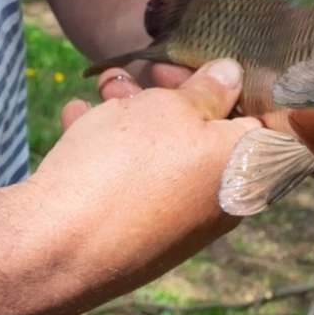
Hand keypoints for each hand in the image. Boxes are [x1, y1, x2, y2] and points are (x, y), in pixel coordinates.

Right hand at [28, 60, 257, 295]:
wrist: (55, 248)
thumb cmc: (126, 166)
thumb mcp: (171, 108)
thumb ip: (207, 90)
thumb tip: (231, 77)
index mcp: (247, 170)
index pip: (258, 118)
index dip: (228, 84)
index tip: (194, 66)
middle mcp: (223, 202)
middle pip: (205, 134)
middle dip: (171, 96)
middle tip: (144, 72)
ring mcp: (181, 225)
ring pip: (164, 155)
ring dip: (135, 114)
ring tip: (105, 88)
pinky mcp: (139, 238)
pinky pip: (134, 184)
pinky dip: (110, 150)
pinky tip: (78, 117)